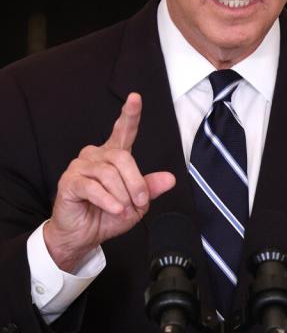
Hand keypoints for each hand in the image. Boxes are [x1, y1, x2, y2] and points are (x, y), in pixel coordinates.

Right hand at [44, 93, 175, 271]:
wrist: (84, 235)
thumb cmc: (108, 216)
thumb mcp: (137, 203)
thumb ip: (150, 188)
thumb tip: (170, 178)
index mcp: (114, 156)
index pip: (124, 131)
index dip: (130, 114)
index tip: (135, 98)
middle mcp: (96, 155)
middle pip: (123, 158)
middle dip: (136, 183)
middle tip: (140, 202)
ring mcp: (80, 167)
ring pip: (109, 173)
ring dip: (122, 195)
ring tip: (123, 209)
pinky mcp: (69, 182)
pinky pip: (93, 187)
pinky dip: (108, 200)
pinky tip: (114, 209)